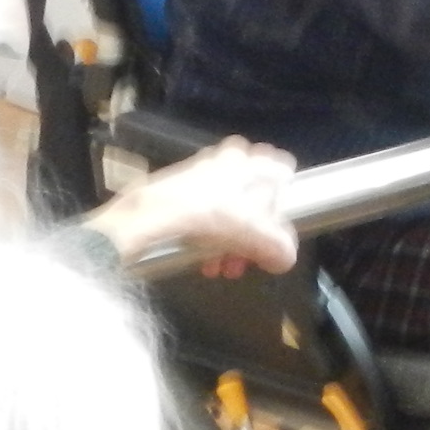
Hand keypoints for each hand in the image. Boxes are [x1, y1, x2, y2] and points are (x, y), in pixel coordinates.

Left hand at [85, 139, 297, 274]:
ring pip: (227, 212)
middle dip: (254, 234)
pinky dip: (208, 241)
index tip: (279, 225)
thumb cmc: (205, 215)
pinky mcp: (177, 194)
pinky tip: (204, 263)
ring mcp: (199, 177)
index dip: (285, 199)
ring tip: (224, 267)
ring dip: (231, 243)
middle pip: (253, 199)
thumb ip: (279, 247)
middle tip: (249, 258)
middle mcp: (225, 163)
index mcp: (248, 162)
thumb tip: (284, 259)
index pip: (282, 168)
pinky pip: (203, 219)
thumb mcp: (255, 234)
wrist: (145, 218)